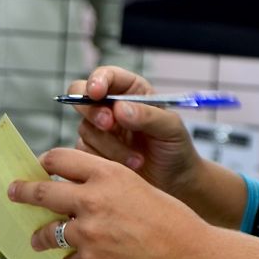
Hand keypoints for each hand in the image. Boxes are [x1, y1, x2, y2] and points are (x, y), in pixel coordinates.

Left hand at [9, 147, 207, 258]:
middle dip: (22, 192)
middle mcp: (90, 200)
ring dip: (41, 237)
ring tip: (37, 240)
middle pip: (41, 193)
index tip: (40, 169)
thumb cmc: (170, 220)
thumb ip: (105, 185)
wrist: (187, 257)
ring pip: (48, 233)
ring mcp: (86, 234)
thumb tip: (76, 190)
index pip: (59, 159)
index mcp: (106, 174)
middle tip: (13, 192)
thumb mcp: (138, 186)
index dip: (47, 163)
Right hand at [69, 66, 204, 201]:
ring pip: (86, 129)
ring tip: (137, 159)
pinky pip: (85, 152)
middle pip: (83, 98)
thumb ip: (148, 115)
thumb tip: (120, 108)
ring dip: (110, 145)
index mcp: (131, 91)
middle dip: (93, 111)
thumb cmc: (176, 149)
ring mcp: (101, 131)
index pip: (107, 76)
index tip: (97, 92)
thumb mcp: (171, 128)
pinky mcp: (94, 153)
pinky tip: (128, 167)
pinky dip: (105, 160)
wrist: (175, 183)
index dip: (97, 80)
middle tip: (109, 124)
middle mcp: (111, 107)